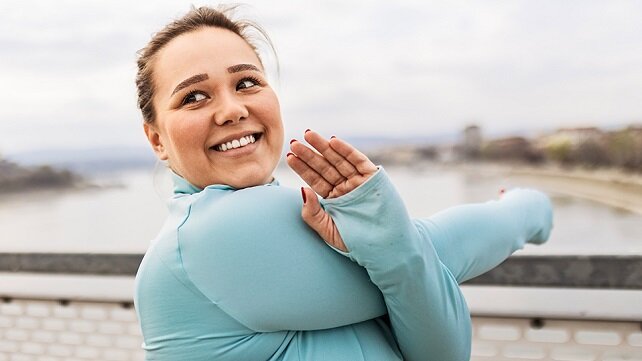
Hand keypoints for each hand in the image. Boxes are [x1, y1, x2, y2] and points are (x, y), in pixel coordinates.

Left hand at [286, 130, 377, 251]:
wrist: (385, 248)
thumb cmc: (356, 243)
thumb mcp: (328, 230)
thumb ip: (313, 213)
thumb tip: (302, 190)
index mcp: (333, 198)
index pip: (314, 179)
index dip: (302, 168)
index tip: (289, 156)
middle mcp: (345, 187)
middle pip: (324, 167)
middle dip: (310, 154)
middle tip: (294, 142)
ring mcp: (359, 181)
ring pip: (338, 160)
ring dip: (324, 147)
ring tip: (308, 135)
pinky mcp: (373, 177)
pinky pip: (358, 161)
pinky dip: (346, 151)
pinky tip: (333, 141)